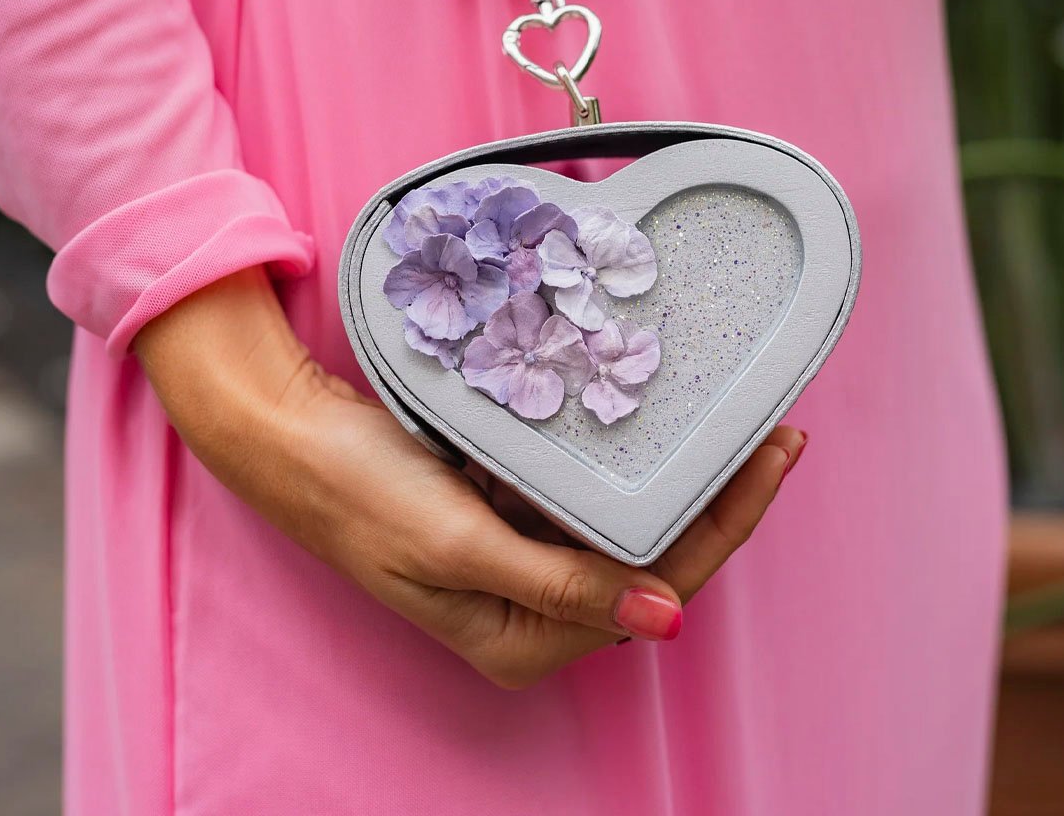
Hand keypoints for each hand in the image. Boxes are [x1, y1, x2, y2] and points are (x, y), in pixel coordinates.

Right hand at [136, 266, 805, 688]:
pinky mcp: (510, 515)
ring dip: (674, 475)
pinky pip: (586, 491)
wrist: (291, 440)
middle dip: (714, 497)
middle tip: (772, 433)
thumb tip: (666, 619)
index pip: (654, 585)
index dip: (723, 522)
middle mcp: (532, 608)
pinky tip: (657, 425)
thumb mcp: (460, 546)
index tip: (773, 456)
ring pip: (625, 521)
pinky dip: (622, 461)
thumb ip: (562, 587)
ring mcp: (523, 559)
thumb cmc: (360, 497)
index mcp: (523, 638)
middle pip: (651, 555)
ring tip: (734, 425)